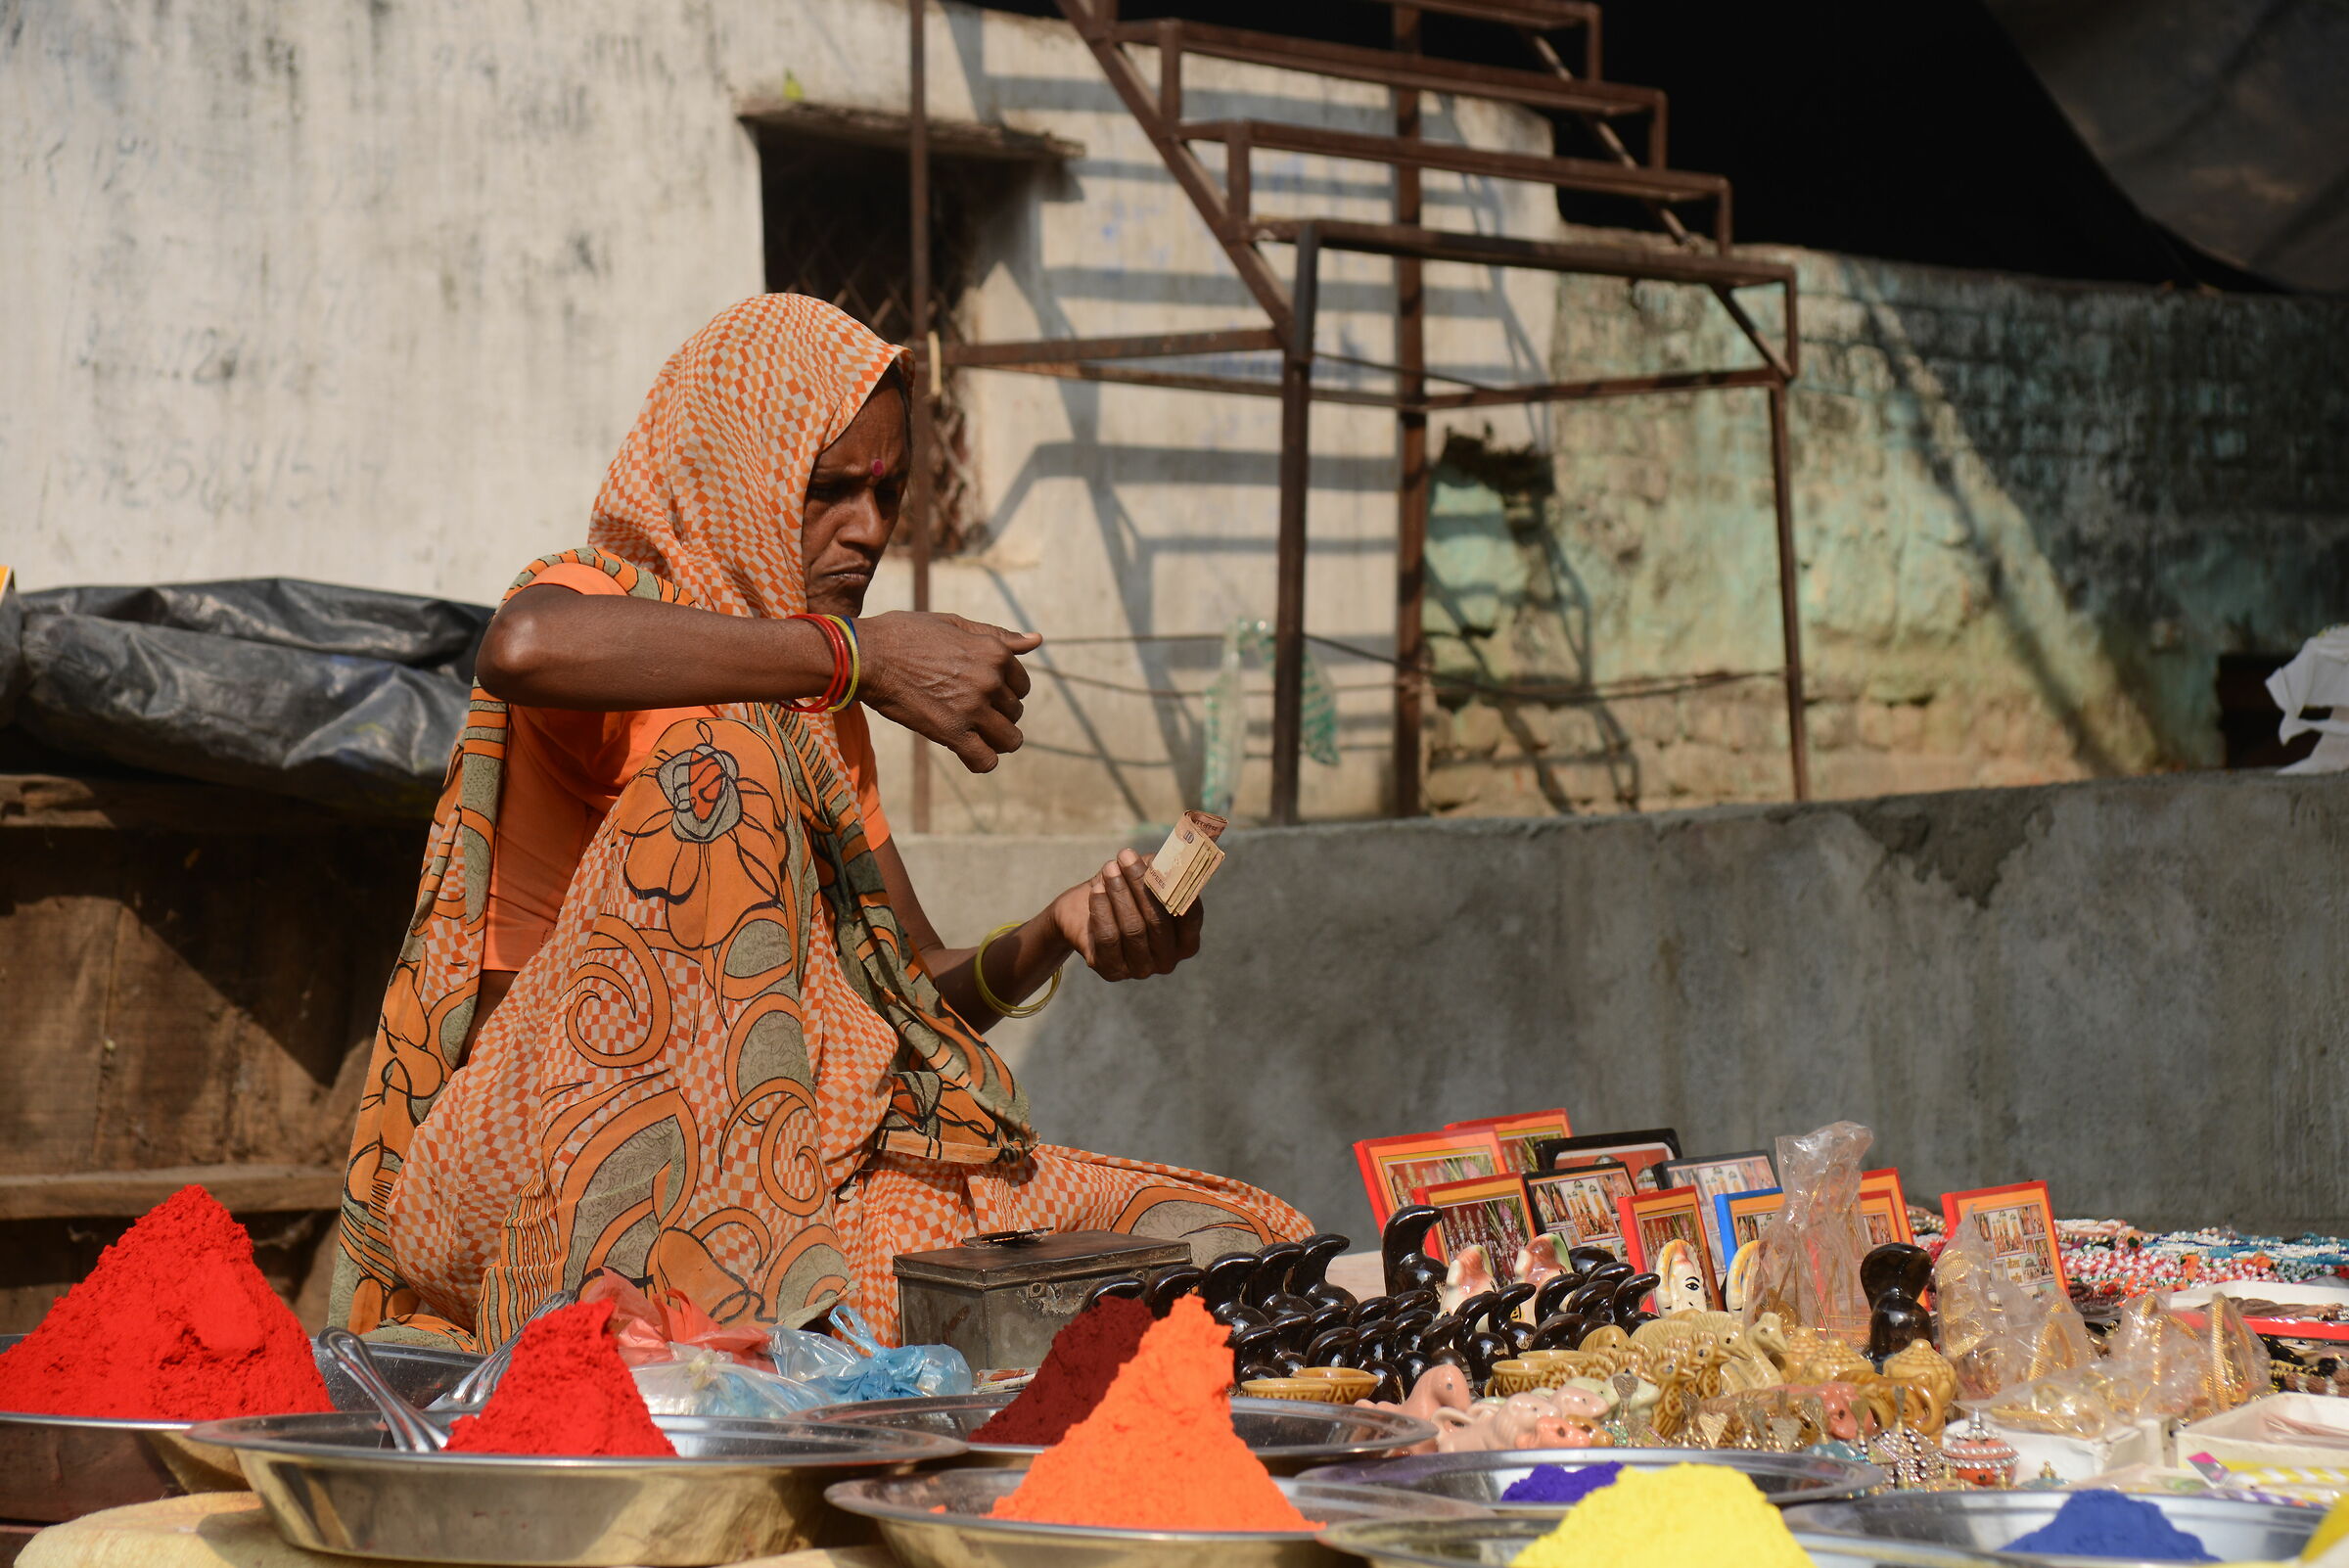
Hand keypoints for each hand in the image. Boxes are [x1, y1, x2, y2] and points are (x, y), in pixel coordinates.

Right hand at [854, 611, 1040, 772]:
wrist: (866, 656)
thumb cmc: (905, 634)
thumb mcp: (954, 624)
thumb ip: (997, 636)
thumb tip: (1037, 641)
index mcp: (994, 652)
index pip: (1022, 685)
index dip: (1004, 691)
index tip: (982, 693)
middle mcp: (990, 679)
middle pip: (1015, 712)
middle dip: (997, 714)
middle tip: (969, 711)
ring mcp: (973, 707)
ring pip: (1009, 739)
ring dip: (996, 740)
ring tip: (976, 734)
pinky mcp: (952, 732)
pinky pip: (985, 760)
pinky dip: (980, 761)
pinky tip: (967, 751)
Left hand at [1049, 848, 1203, 981]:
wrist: (1083, 914)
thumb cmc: (1126, 893)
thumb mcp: (1147, 877)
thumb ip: (1164, 869)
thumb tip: (1173, 855)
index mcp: (1186, 941)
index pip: (1189, 917)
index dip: (1176, 888)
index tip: (1161, 859)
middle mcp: (1167, 960)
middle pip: (1158, 921)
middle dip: (1141, 885)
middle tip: (1126, 856)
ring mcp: (1140, 969)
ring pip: (1133, 929)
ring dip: (1119, 894)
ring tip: (1109, 868)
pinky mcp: (1112, 970)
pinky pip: (1108, 938)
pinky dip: (1102, 910)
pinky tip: (1096, 889)